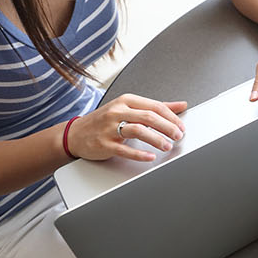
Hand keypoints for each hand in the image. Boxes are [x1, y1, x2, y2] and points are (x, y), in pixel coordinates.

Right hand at [70, 94, 187, 162]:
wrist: (75, 133)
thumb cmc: (105, 121)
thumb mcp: (129, 108)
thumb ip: (155, 107)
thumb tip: (181, 105)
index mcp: (126, 101)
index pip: (155, 106)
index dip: (171, 117)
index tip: (181, 126)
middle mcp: (117, 112)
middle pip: (148, 117)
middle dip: (167, 127)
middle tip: (178, 136)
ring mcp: (109, 128)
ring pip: (138, 130)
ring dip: (156, 139)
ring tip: (167, 146)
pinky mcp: (104, 144)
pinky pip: (124, 149)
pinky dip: (139, 154)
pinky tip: (150, 156)